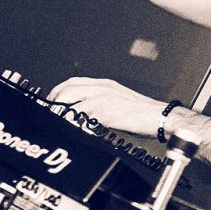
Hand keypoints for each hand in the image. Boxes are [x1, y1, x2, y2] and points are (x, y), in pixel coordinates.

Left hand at [47, 77, 165, 136]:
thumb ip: (102, 105)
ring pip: (71, 99)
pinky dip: (73, 121)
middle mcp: (102, 88)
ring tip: (58, 121)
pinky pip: (81, 114)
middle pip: (68, 88)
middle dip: (55, 100)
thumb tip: (85, 115)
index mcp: (105, 84)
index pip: (74, 82)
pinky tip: (72, 128)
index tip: (53, 101)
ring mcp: (103, 98)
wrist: (159, 117)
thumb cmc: (143, 113)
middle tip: (51, 112)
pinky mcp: (105, 111)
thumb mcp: (120, 102)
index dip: (59, 90)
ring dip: (61, 111)